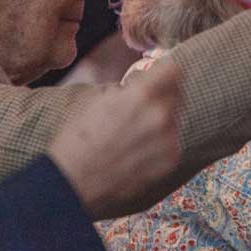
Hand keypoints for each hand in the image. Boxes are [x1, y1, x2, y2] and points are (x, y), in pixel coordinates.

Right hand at [48, 69, 183, 218]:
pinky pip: (173, 140)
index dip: (164, 71)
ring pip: (176, 117)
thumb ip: (129, 89)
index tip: (159, 75)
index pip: (173, 69)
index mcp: (142, 95)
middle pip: (178, 92)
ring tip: (136, 132)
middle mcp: (161, 115)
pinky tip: (139, 149)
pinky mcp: (171, 160)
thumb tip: (143, 82)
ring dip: (163, 118)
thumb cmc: (78, 139)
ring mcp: (169, 139)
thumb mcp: (99, 100)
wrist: (73, 182)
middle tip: (142, 105)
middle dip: (163, 93)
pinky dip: (162, 141)